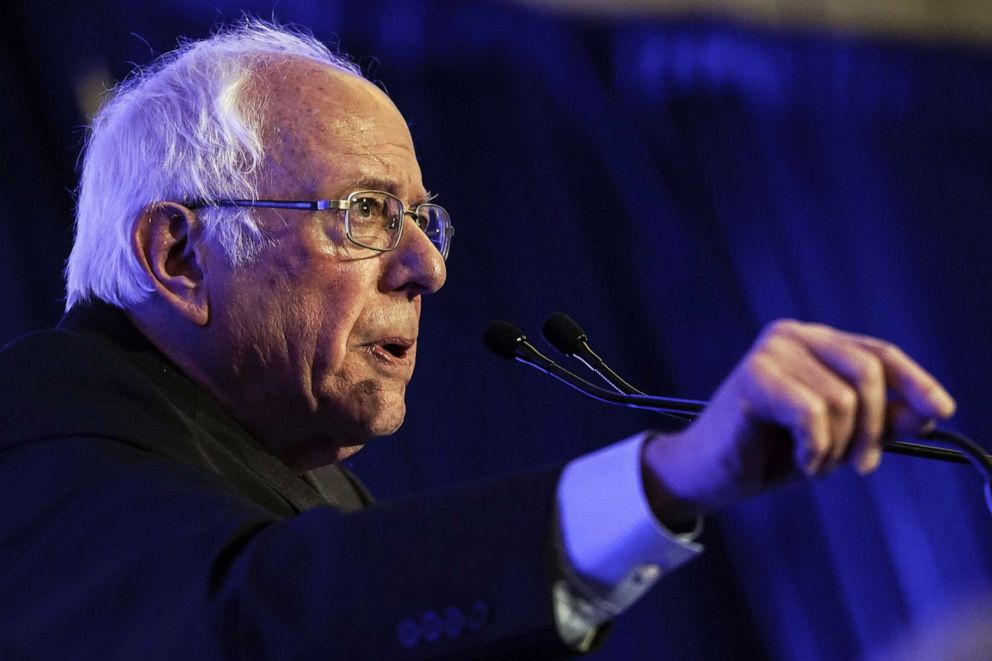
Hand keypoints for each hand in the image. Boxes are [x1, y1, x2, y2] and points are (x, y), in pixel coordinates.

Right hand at [641, 320, 955, 524]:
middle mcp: (790, 336)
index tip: (941, 412)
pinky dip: (814, 449)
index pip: (878, 352)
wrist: (709, 474)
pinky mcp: (752, 377)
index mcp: (811, 342)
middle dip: (874, 429)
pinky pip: (813, 414)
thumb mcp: (837, 439)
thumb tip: (925, 413)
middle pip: (868, 373)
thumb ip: (878, 422)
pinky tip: (799, 460)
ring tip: (813, 462)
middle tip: (863, 467)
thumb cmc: (768, 452)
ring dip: (836, 447)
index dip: (916, 381)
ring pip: (842, 401)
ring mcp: (769, 353)